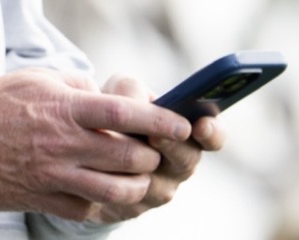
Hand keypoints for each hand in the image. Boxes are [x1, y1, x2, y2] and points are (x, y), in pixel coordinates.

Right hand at [0, 69, 192, 221]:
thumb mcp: (37, 79)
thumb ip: (77, 86)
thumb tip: (107, 95)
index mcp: (65, 109)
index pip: (124, 114)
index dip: (160, 119)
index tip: (182, 122)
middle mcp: (64, 144)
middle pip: (129, 156)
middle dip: (152, 156)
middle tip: (153, 152)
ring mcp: (55, 176)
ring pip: (117, 190)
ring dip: (136, 185)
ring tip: (137, 178)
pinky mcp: (46, 199)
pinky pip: (89, 207)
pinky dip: (105, 202)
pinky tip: (105, 192)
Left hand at [86, 74, 225, 223]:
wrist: (85, 145)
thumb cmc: (112, 111)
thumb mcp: (121, 91)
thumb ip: (132, 90)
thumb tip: (138, 103)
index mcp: (186, 131)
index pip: (213, 135)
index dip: (213, 132)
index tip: (202, 124)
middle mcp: (179, 162)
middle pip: (187, 160)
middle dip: (173, 147)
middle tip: (156, 136)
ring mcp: (160, 188)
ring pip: (160, 184)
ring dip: (143, 168)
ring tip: (127, 152)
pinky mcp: (134, 206)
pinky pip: (131, 200)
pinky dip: (117, 184)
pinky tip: (103, 171)